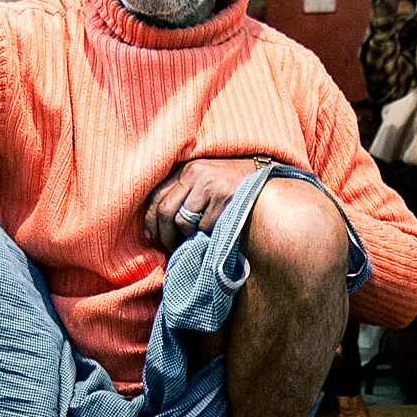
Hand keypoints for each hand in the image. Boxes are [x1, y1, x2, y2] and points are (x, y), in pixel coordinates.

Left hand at [143, 157, 265, 251]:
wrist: (266, 182)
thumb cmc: (232, 187)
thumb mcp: (205, 182)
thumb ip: (184, 194)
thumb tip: (157, 226)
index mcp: (187, 168)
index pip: (157, 195)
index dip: (149, 219)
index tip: (151, 237)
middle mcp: (195, 172)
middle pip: (166, 210)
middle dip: (165, 235)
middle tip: (169, 248)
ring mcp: (210, 184)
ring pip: (183, 221)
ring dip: (187, 237)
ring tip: (194, 241)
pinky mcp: (223, 198)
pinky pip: (204, 226)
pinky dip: (208, 234)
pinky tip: (216, 231)